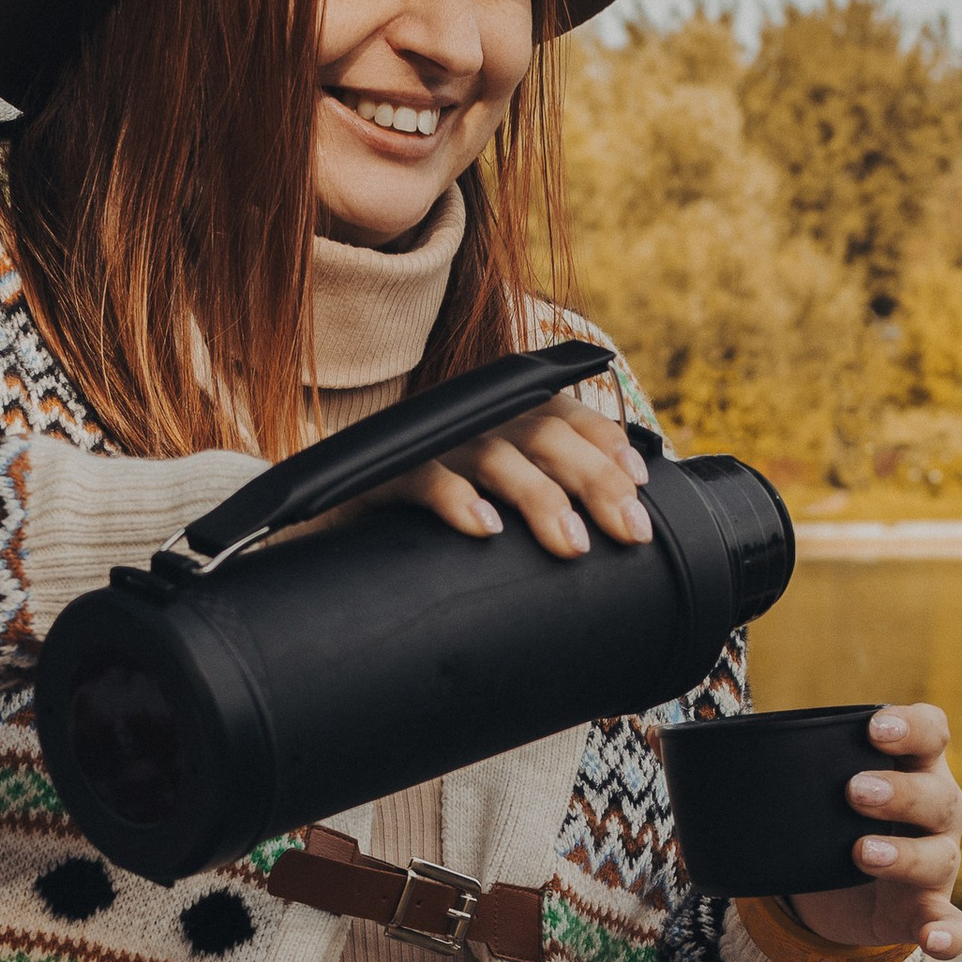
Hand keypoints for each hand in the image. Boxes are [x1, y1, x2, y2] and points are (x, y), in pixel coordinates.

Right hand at [370, 390, 653, 562]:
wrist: (319, 546)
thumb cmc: (412, 536)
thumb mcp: (483, 518)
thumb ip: (532, 517)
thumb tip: (599, 547)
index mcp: (495, 425)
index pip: (562, 415)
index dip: (605, 441)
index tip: (641, 484)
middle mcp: (466, 425)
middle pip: (542, 434)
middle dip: (595, 480)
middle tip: (630, 532)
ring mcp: (424, 446)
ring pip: (494, 454)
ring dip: (540, 497)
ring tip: (572, 544)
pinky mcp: (377, 476)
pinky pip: (422, 477)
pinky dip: (456, 499)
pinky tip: (485, 528)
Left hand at [788, 706, 961, 960]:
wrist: (842, 892)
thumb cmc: (833, 822)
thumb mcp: (817, 791)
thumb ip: (781, 771)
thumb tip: (696, 766)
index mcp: (916, 769)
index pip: (931, 733)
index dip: (911, 727)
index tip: (875, 729)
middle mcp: (938, 811)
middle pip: (938, 795)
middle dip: (898, 791)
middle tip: (854, 791)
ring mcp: (938, 862)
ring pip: (939, 856)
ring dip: (904, 854)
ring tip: (862, 852)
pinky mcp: (928, 910)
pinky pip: (954, 925)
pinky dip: (948, 934)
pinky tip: (933, 942)